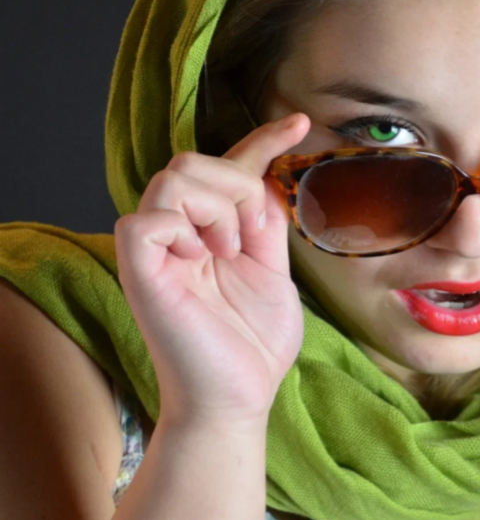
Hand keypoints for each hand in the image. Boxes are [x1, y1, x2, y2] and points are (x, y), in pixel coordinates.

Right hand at [114, 113, 310, 428]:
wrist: (239, 396)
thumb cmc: (254, 343)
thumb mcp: (272, 273)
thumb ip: (264, 225)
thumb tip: (262, 178)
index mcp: (210, 232)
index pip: (230, 170)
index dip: (262, 141)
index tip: (300, 122)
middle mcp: (179, 233)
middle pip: (192, 161)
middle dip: (234, 188)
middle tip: (245, 242)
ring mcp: (157, 251)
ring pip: (173, 177)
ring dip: (216, 210)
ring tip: (226, 254)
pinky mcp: (139, 271)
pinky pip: (145, 219)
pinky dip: (182, 231)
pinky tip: (200, 260)